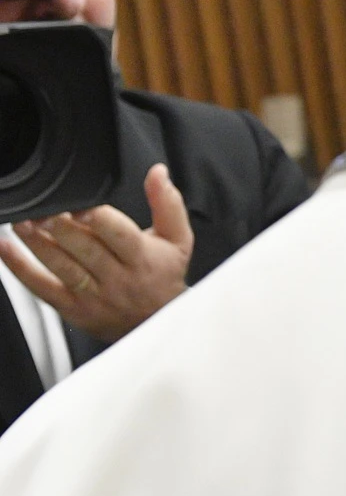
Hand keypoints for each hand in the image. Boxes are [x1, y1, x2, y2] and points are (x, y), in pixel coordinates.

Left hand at [0, 165, 193, 342]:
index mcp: (142, 258)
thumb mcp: (178, 239)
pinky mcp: (74, 309)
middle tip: (41, 210)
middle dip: (60, 228)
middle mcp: (118, 278)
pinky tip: (6, 248)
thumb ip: (167, 204)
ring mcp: (94, 296)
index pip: (120, 235)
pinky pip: (41, 288)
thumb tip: (158, 172)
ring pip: (61, 267)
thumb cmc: (164, 276)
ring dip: (37, 243)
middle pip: (86, 250)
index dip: (98, 219)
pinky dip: (20, 268)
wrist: (158, 322)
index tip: (80, 206)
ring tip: (21, 223)